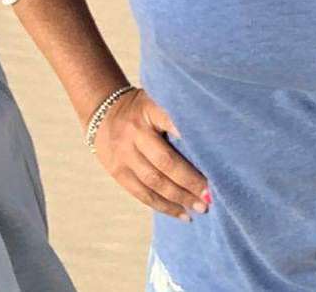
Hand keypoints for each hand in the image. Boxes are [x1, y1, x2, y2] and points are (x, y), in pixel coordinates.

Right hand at [91, 88, 209, 220]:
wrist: (101, 113)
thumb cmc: (141, 109)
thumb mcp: (156, 101)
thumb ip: (177, 115)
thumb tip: (213, 137)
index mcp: (149, 110)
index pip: (172, 123)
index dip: (190, 138)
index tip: (213, 151)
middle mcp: (135, 133)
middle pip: (165, 161)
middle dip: (190, 181)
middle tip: (211, 194)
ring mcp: (124, 155)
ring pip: (154, 182)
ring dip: (180, 198)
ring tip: (201, 208)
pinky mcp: (118, 172)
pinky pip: (142, 194)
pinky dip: (163, 206)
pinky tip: (182, 214)